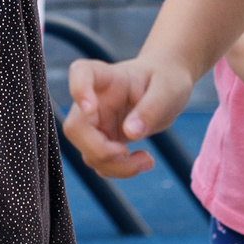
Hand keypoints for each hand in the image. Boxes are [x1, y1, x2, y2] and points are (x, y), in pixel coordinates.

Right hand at [63, 55, 192, 178]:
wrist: (167, 88)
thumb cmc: (166, 81)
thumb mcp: (167, 91)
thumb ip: (149, 110)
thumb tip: (130, 134)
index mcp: (107, 77)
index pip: (80, 73)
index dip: (78, 90)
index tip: (89, 107)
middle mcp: (95, 99)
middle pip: (76, 127)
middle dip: (100, 151)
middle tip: (127, 153)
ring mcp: (96, 121)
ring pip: (87, 152)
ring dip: (115, 166)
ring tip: (147, 161)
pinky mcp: (103, 140)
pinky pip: (101, 162)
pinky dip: (120, 170)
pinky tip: (143, 161)